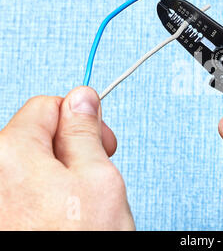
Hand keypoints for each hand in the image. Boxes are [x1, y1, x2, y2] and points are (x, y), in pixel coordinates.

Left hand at [0, 87, 134, 229]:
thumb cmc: (83, 240)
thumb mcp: (99, 179)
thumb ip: (86, 132)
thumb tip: (82, 99)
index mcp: (11, 153)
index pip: (47, 105)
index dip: (81, 120)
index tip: (100, 142)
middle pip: (38, 136)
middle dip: (72, 151)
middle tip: (95, 180)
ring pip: (36, 166)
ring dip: (63, 177)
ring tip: (82, 206)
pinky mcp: (5, 216)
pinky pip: (27, 191)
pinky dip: (48, 198)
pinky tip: (65, 218)